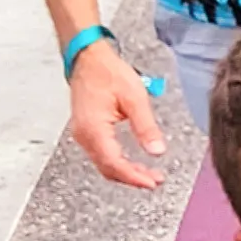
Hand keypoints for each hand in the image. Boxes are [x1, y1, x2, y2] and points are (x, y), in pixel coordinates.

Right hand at [67, 38, 169, 191]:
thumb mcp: (134, 98)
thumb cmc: (107, 72)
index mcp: (94, 128)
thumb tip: (157, 151)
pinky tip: (134, 163)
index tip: (152, 182)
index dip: (134, 177)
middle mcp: (84, 135)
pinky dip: (118, 163)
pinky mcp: (86, 131)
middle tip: (155, 180)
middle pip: (108, 168)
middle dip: (133, 178)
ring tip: (149, 174)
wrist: (88, 58)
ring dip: (126, 172)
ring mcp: (83, 134)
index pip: (114, 163)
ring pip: (104, 164)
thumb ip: (146, 127)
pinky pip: (101, 155)